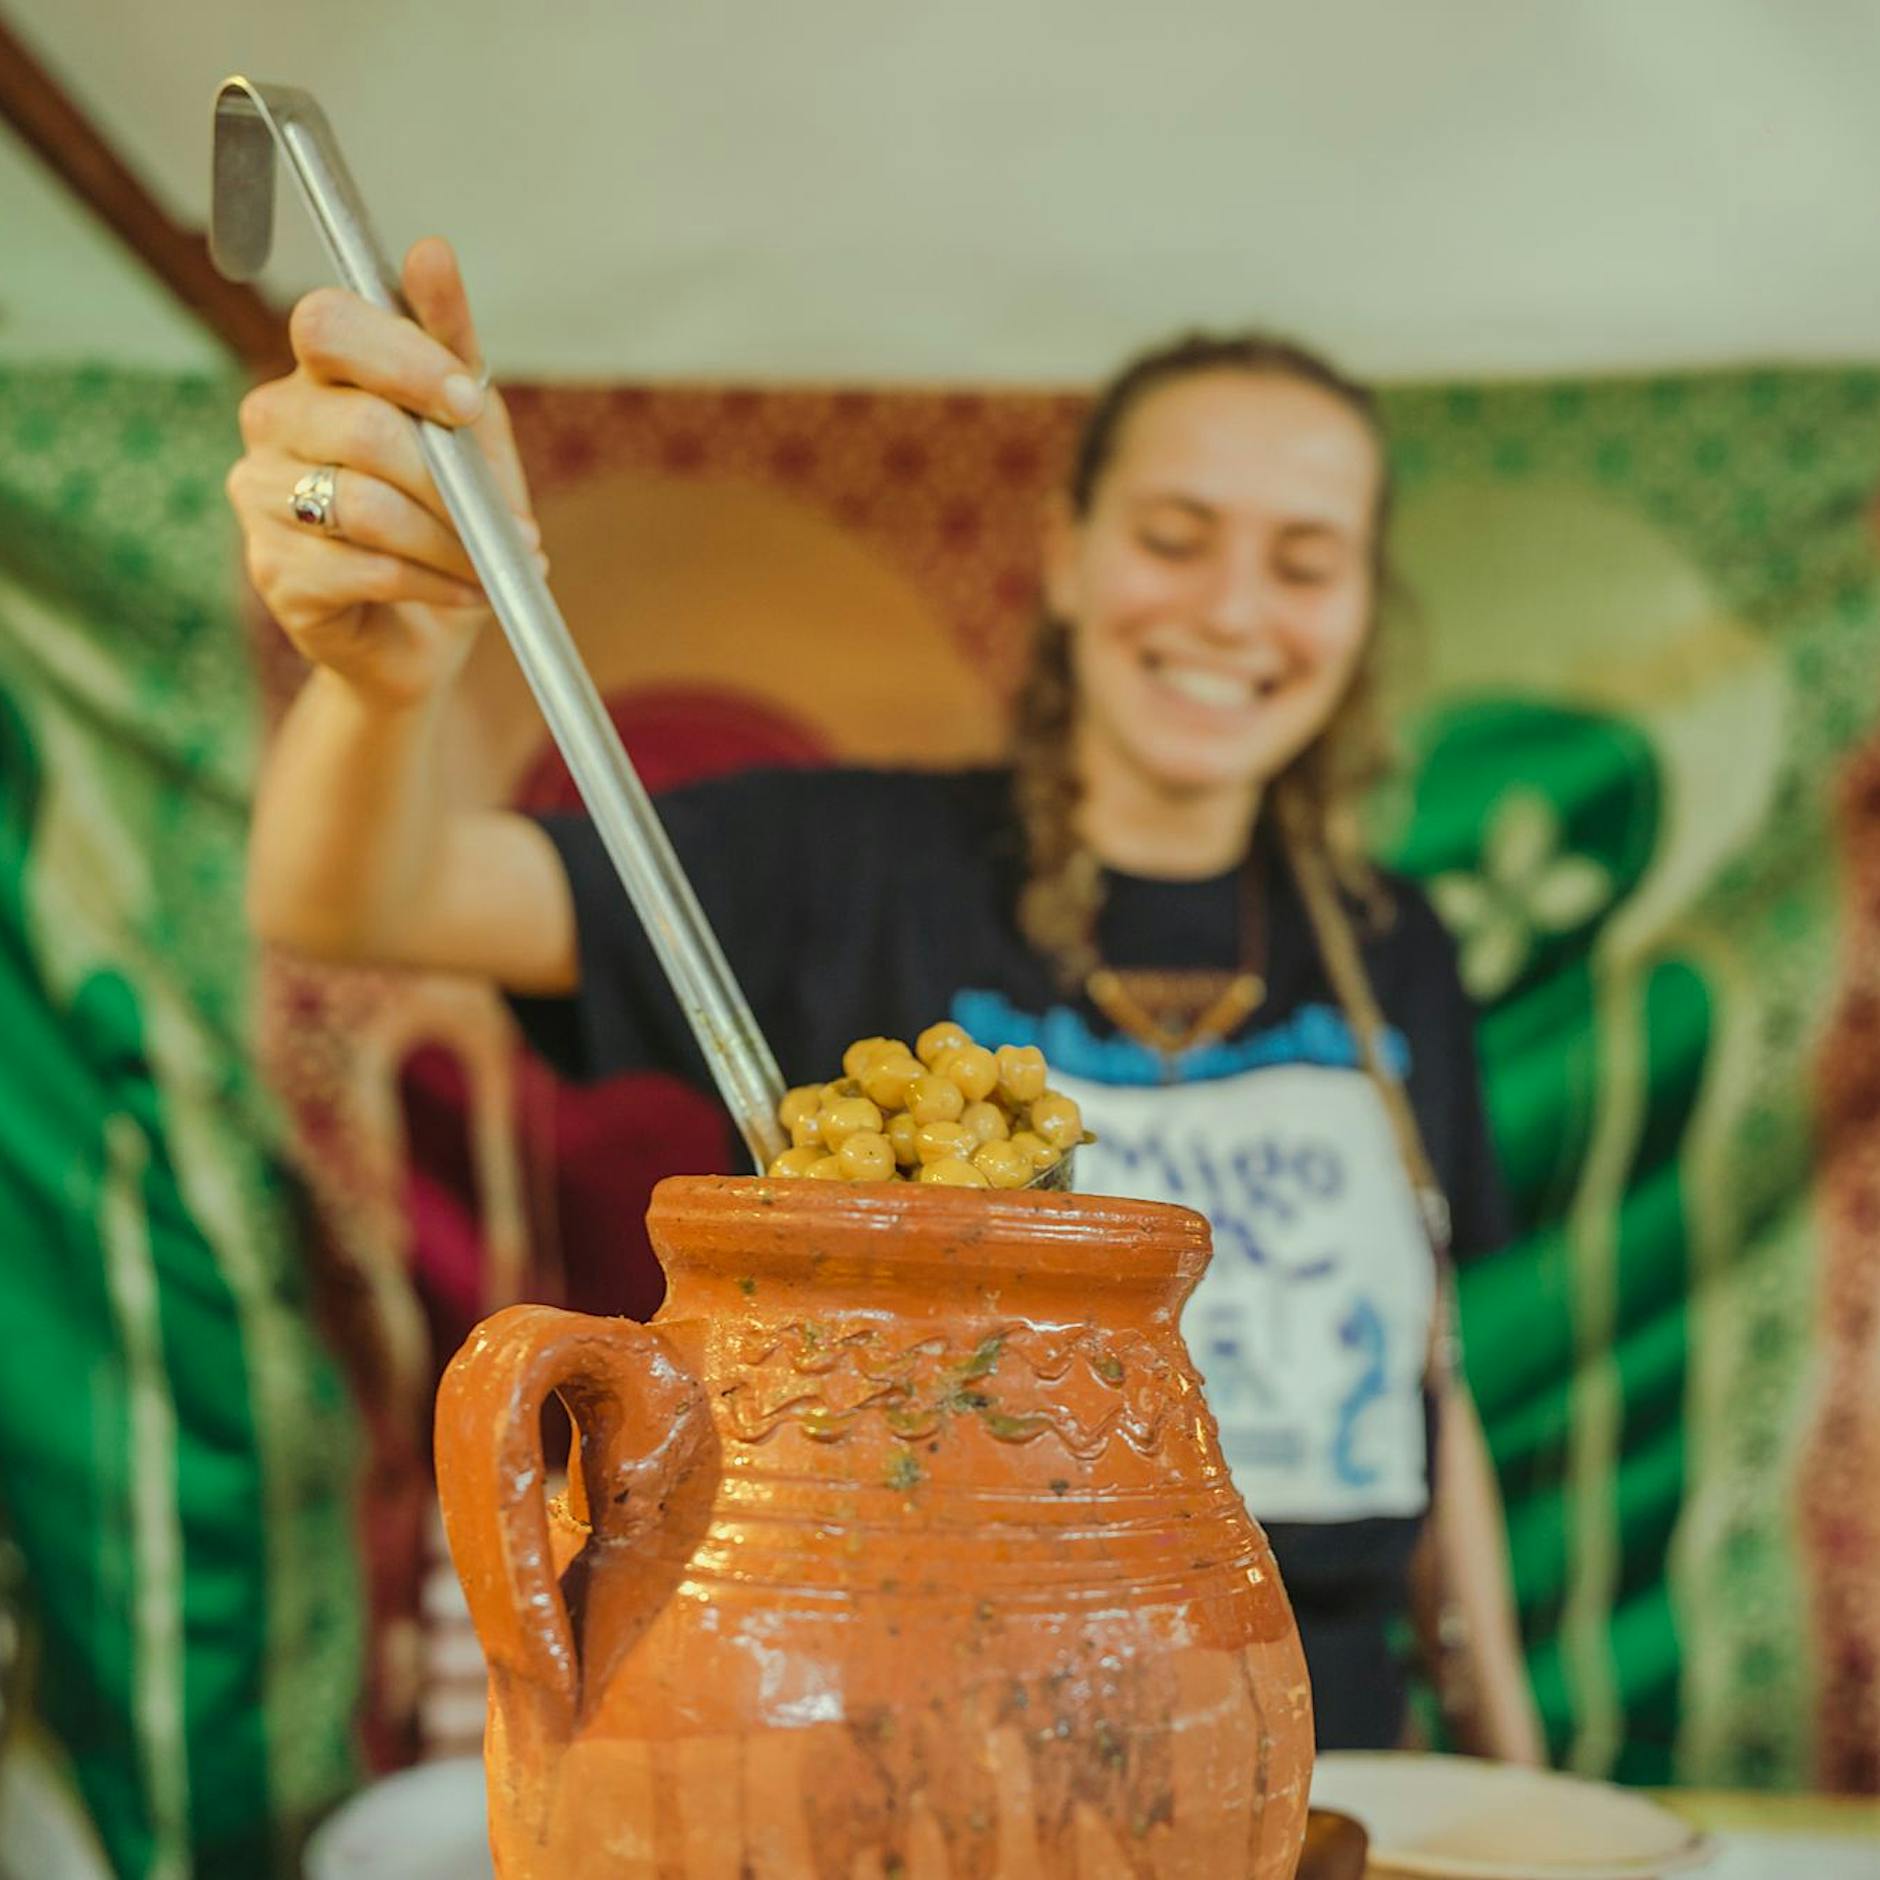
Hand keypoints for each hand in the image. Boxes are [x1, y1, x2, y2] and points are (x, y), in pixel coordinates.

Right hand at [226, 236, 542, 708]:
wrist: (424, 634)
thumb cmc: (446, 518)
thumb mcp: (469, 429)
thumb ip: (451, 344)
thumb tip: (430, 250)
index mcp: (316, 374)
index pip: (327, 325)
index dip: (403, 359)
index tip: (467, 405)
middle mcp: (272, 424)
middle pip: (360, 426)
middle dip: (452, 481)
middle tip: (507, 520)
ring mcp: (261, 499)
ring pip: (367, 505)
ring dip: (453, 541)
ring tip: (496, 563)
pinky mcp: (276, 575)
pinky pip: (367, 568)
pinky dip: (436, 582)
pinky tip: (468, 592)